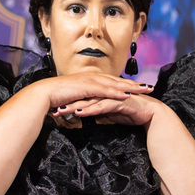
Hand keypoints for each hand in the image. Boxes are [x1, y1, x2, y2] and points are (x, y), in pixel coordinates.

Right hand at [31, 72, 153, 114]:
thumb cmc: (56, 100)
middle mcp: (93, 77)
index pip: (113, 82)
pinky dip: (118, 92)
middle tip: (150, 87)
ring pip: (116, 83)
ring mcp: (91, 80)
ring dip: (131, 87)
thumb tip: (84, 117)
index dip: (128, 85)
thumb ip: (83, 106)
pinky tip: (129, 95)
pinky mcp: (88, 86)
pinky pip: (106, 90)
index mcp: (91, 79)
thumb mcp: (75, 102)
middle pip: (119, 81)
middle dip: (135, 84)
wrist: (44, 95)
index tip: (140, 89)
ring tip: (145, 91)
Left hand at [58, 93, 163, 126]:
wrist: (151, 114)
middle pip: (84, 98)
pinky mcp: (119, 101)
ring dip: (76, 106)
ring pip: (90, 101)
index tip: (57, 110)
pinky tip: (81, 113)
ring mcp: (113, 96)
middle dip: (68, 104)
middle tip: (54, 110)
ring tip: (63, 112)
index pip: (84, 98)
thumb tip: (93, 119)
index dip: (70, 103)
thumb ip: (102, 114)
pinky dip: (91, 109)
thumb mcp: (112, 116)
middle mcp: (107, 93)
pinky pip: (102, 105)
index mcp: (104, 95)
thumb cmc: (133, 113)